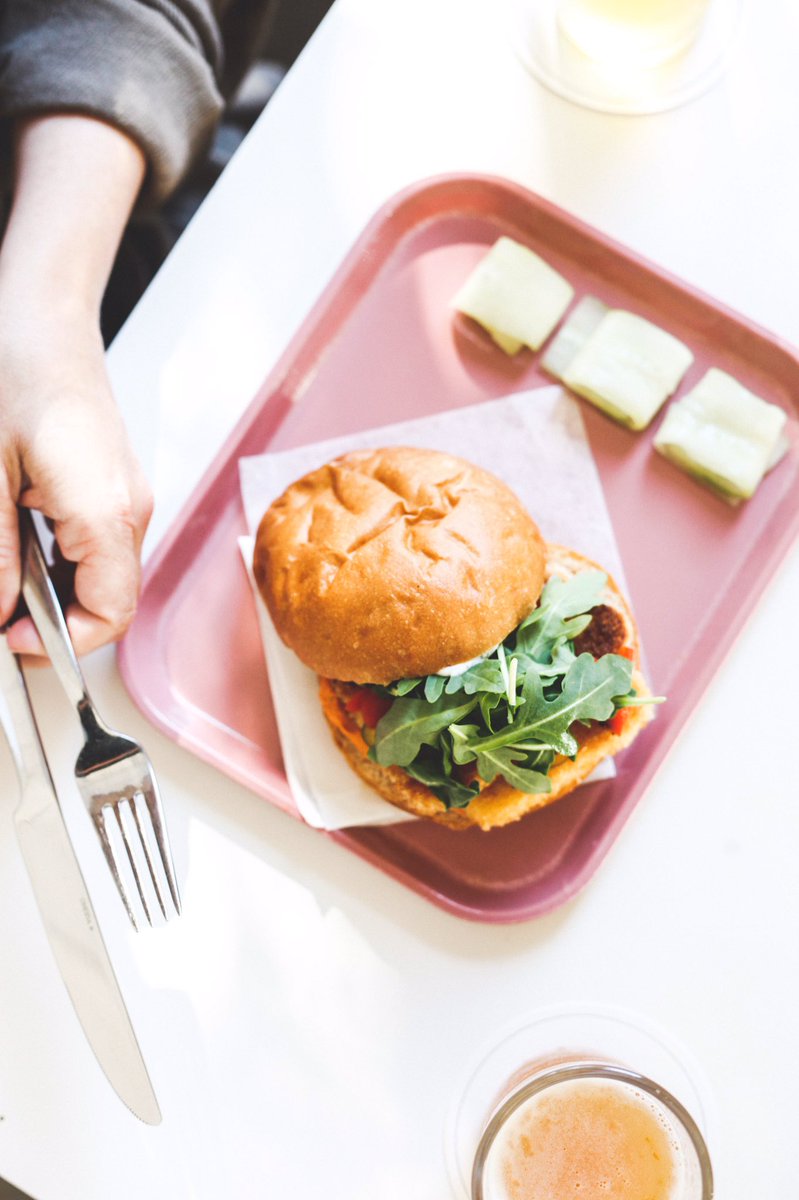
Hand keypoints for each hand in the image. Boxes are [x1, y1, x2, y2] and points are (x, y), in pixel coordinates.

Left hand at [0, 113, 149, 655]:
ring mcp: (130, 497)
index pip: (110, 614)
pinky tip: (26, 540)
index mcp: (106, 511)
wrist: (46, 313)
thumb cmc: (19, 370)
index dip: (62, 641)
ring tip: (10, 575)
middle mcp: (131, 510)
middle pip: (112, 601)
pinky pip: (103, 546)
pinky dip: (67, 563)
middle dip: (59, 622)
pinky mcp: (118, 486)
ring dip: (61, 592)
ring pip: (108, 578)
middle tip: (4, 615)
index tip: (12, 639)